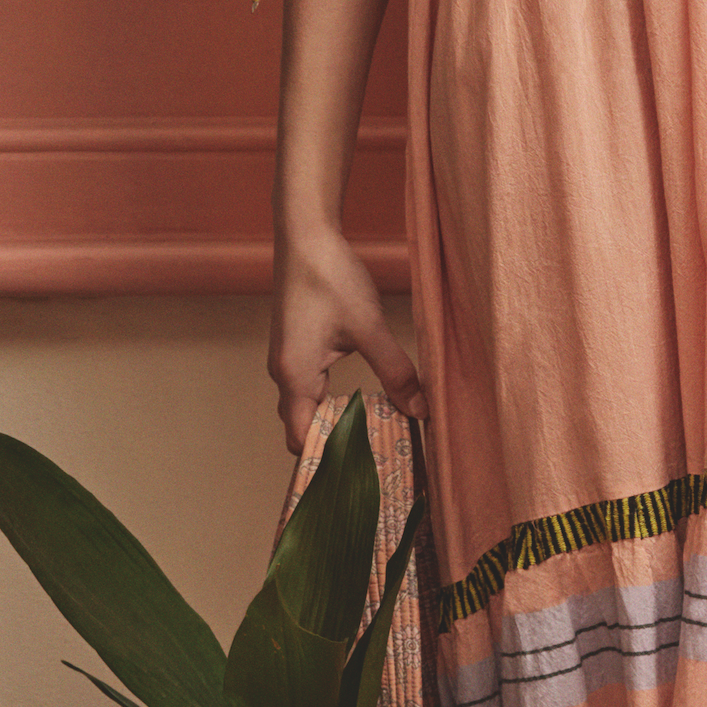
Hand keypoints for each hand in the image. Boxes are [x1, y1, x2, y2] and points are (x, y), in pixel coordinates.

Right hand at [268, 219, 428, 454]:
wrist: (305, 234)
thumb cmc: (330, 277)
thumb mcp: (369, 327)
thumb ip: (396, 372)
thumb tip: (422, 410)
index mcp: (295, 376)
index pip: (301, 440)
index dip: (326, 459)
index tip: (362, 472)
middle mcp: (285, 373)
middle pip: (302, 427)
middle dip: (333, 445)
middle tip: (374, 458)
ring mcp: (288, 359)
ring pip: (308, 406)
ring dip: (335, 422)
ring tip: (374, 435)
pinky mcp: (297, 345)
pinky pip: (311, 387)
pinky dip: (333, 401)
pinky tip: (364, 400)